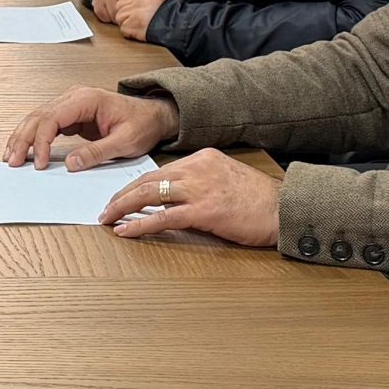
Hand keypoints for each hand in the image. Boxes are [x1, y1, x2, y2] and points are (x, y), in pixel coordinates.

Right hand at [3, 86, 177, 170]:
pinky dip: (33, 137)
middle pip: (39, 116)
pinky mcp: (71, 114)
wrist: (153, 115)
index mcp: (86, 99)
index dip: (41, 141)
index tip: (40, 162)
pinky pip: (45, 123)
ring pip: (37, 118)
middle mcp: (74, 97)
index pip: (53, 117)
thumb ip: (97, 152)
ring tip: (11, 156)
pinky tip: (24, 150)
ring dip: (23, 137)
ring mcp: (71, 104)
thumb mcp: (125, 142)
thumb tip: (71, 164)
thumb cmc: (142, 124)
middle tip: (12, 161)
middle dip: (23, 139)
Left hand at [98, 148, 281, 246]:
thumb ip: (201, 182)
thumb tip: (175, 197)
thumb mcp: (227, 179)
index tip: (122, 195)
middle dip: (122, 194)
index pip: (160, 171)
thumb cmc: (259, 200)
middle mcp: (197, 168)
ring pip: (150, 194)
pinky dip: (140, 224)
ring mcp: (199, 188)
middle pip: (148, 179)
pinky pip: (163, 217)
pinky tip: (126, 230)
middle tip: (105, 207)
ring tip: (108, 218)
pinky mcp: (203, 211)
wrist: (283, 208)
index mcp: (202, 158)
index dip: (137, 184)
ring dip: (123, 207)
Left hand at [110, 0, 171, 41]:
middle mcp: (133, 0)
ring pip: (119, 19)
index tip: (134, 12)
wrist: (174, 22)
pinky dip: (130, 33)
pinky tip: (139, 32)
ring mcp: (131, 13)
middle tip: (136, 20)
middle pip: (119, 8)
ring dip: (127, 24)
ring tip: (139, 26)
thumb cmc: (169, 10)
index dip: (128, 6)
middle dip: (125, 15)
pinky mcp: (130, 25)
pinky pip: (123, 30)